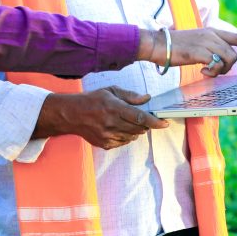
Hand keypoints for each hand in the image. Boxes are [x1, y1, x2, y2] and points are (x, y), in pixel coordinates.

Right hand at [33, 86, 168, 149]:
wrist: (72, 115)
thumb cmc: (92, 100)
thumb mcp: (111, 91)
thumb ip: (130, 95)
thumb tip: (147, 98)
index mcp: (114, 108)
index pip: (140, 117)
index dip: (154, 122)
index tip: (165, 123)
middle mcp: (111, 123)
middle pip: (138, 129)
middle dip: (145, 125)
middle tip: (143, 118)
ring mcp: (108, 136)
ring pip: (132, 137)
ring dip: (136, 131)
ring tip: (127, 121)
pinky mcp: (105, 144)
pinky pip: (123, 142)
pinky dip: (126, 136)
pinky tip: (119, 128)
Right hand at [136, 28, 236, 76]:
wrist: (158, 44)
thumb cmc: (176, 47)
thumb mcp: (197, 43)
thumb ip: (210, 47)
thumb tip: (219, 60)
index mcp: (212, 31)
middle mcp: (211, 35)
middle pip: (234, 53)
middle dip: (228, 66)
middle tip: (215, 71)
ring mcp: (205, 42)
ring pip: (227, 59)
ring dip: (220, 70)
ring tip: (208, 72)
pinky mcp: (199, 52)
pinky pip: (215, 64)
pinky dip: (212, 72)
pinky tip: (203, 72)